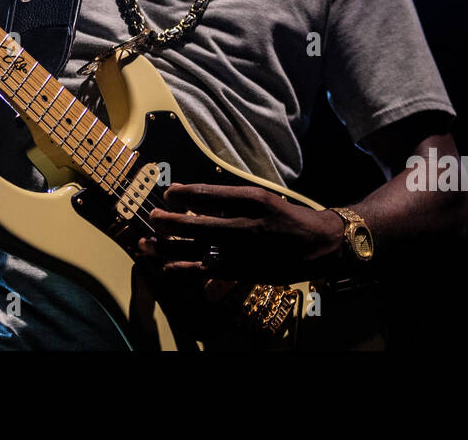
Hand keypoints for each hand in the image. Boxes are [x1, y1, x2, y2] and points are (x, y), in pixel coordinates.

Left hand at [137, 182, 345, 282]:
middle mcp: (246, 224)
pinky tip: (167, 267)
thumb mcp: (261, 198)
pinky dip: (185, 270)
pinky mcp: (245, 271)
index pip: (206, 194)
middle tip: (153, 218)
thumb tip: (192, 199)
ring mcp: (244, 251)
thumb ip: (228, 199)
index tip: (169, 194)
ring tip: (147, 243)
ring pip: (197, 250)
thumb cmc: (286, 217)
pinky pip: (208, 272)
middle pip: (196, 223)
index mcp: (250, 199)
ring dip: (168, 247)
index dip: (182, 194)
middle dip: (168, 222)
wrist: (319, 243)